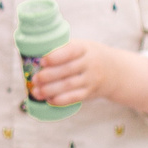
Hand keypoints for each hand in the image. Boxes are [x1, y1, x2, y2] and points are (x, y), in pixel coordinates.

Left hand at [29, 39, 147, 116]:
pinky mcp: (90, 93)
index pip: (71, 51)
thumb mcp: (82, 47)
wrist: (115, 71)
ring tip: (36, 91)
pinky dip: (60, 100)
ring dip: (50, 90)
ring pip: (69, 86)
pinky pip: (74, 98)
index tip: (42, 60)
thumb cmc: (88, 56)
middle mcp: (90, 64)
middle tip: (35, 78)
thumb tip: (32, 54)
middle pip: (67, 70)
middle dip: (49, 76)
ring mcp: (91, 79)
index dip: (56, 56)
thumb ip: (63, 49)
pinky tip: (49, 100)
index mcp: (85, 48)